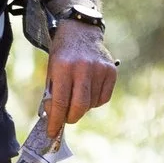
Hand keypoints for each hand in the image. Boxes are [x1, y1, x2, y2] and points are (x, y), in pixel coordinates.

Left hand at [43, 20, 116, 137]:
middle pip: (79, 107)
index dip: (55, 121)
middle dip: (71, 118)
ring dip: (83, 107)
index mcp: (63, 67)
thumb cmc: (62, 54)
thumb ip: (52, 94)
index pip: (59, 102)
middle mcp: (83, 68)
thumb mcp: (52, 70)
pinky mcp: (111, 71)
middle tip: (66, 119)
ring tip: (77, 94)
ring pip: (91, 104)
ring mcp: (99, 69)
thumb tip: (54, 119)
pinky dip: (95, 101)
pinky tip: (89, 90)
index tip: (52, 132)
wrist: (81, 30)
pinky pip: (103, 98)